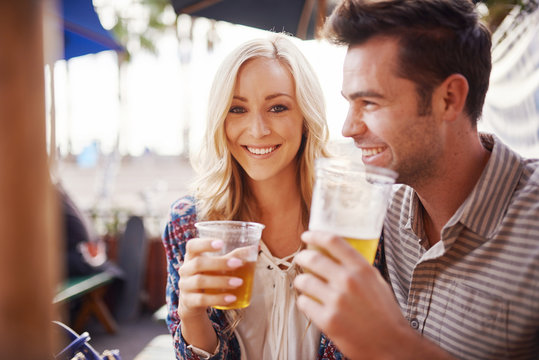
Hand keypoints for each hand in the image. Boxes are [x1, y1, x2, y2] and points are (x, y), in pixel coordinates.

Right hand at [178, 237, 243, 319]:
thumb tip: (255, 248)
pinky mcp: (188, 302)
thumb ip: (233, 257)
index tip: (221, 243)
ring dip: (221, 281)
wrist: (193, 303)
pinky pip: (202, 300)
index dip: (204, 243)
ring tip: (240, 282)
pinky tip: (232, 298)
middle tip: (239, 263)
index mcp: (191, 257)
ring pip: (200, 281)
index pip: (192, 246)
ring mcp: (185, 286)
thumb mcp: (217, 267)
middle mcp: (185, 270)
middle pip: (198, 263)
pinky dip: (218, 299)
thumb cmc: (208, 277)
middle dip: (219, 263)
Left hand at [293, 231, 423, 358]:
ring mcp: (337, 301)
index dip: (315, 234)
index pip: (333, 241)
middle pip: (313, 258)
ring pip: (304, 281)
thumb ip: (357, 268)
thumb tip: (337, 255)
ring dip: (300, 280)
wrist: (392, 344)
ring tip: (303, 283)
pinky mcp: (328, 320)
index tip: (307, 234)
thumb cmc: (385, 314)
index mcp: (362, 269)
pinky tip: (309, 303)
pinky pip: (303, 303)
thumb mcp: (376, 282)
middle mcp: (348, 281)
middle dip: (302, 257)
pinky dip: (303, 301)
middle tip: (300, 259)